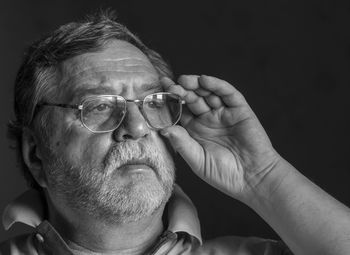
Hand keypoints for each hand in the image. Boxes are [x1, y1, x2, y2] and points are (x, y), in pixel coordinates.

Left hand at [161, 75, 281, 201]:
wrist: (253, 179)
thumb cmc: (224, 174)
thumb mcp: (197, 160)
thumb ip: (182, 143)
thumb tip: (163, 128)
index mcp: (195, 130)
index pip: (180, 111)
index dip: (170, 101)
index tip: (158, 92)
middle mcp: (208, 119)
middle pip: (192, 99)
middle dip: (181, 90)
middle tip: (169, 84)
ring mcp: (224, 113)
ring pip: (208, 93)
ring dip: (196, 84)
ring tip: (184, 80)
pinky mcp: (240, 110)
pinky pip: (228, 94)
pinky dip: (217, 85)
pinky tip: (205, 81)